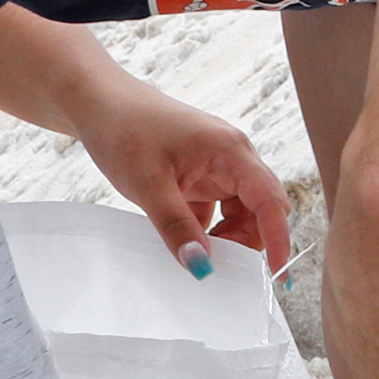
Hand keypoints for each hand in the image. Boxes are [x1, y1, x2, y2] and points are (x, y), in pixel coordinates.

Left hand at [71, 71, 291, 275]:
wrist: (99, 103)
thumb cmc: (125, 130)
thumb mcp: (148, 184)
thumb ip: (176, 226)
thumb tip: (201, 266)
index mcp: (231, 151)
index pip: (270, 200)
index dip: (278, 238)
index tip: (279, 275)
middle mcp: (234, 158)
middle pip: (262, 208)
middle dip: (249, 239)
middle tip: (219, 266)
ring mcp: (219, 166)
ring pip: (242, 211)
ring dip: (228, 236)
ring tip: (198, 252)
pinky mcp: (202, 174)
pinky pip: (219, 208)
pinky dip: (209, 228)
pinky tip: (186, 239)